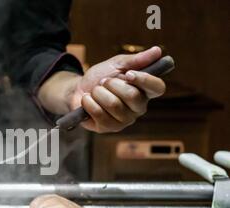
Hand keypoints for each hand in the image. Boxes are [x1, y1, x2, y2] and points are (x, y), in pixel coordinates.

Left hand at [37, 46, 165, 132]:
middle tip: (103, 82)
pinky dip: (89, 102)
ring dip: (98, 93)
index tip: (128, 73)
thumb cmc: (101, 77)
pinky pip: (99, 113)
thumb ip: (136, 59)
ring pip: (113, 104)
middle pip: (132, 95)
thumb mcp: (117, 64)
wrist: (78, 89)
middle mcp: (138, 108)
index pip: (158, 88)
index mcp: (144, 91)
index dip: (145, 80)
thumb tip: (157, 50)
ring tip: (95, 92)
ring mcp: (123, 120)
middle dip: (112, 84)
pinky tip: (88, 101)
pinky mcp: (108, 128)